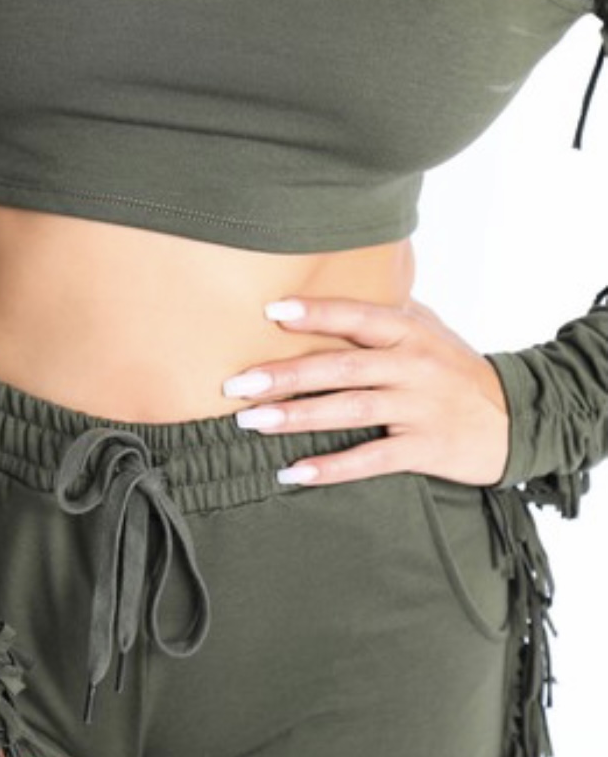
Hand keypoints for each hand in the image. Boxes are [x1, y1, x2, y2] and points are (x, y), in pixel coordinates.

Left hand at [222, 294, 510, 486]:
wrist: (518, 420)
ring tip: (251, 423)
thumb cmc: (460, 372)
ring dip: (298, 416)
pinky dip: (331, 467)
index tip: (271, 310)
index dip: (317, 312)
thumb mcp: (430, 332)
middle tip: (237, 383)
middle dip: (286, 374)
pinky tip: (294, 471)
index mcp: (411, 333)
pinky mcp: (426, 449)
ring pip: (351, 409)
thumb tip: (338, 284)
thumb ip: (386, 314)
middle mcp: (414, 366)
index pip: (358, 315)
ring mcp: (420, 408)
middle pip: (342, 365)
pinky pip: (372, 459)